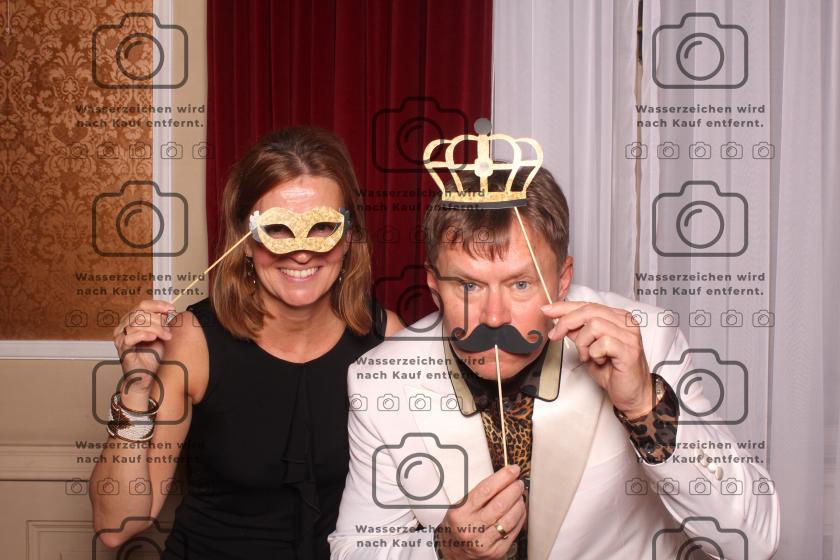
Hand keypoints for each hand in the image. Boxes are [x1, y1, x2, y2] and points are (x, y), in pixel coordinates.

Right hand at [113, 300, 174, 396]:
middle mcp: (123, 327)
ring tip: (166, 336)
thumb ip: (163, 322)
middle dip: (158, 320)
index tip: (171, 309)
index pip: (142, 305)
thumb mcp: (161, 335)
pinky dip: (144, 335)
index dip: (157, 305)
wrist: (148, 376)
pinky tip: (154, 338)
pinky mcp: (122, 349)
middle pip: (140, 313)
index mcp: (132, 321)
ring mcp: (121, 338)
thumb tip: (169, 310)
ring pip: (136, 323)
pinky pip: (130, 337)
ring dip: (155, 328)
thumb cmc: (153, 356)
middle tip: (169, 330)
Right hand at [436, 465, 525, 558]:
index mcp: (460, 513)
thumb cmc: (457, 526)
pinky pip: (513, 533)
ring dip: (519, 504)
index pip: (485, 490)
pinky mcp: (495, 552)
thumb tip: (503, 478)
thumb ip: (478, 494)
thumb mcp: (458, 507)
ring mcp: (484, 542)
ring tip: (520, 496)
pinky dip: (520, 519)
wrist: (453, 552)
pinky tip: (519, 511)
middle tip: (518, 483)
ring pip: (509, 519)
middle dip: (514, 490)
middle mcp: (471, 528)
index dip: (503, 477)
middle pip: (500, 504)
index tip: (512, 470)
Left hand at [542, 301, 653, 417]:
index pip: (588, 305)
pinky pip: (603, 343)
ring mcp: (629, 336)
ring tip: (587, 355)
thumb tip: (560, 321)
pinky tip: (599, 361)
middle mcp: (626, 323)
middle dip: (567, 322)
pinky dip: (594, 353)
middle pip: (590, 311)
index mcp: (618, 318)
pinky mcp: (629, 350)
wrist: (632, 394)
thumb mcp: (589, 348)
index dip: (565, 307)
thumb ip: (579, 332)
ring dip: (583, 342)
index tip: (547, 310)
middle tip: (555, 335)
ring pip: (594, 325)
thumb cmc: (613, 371)